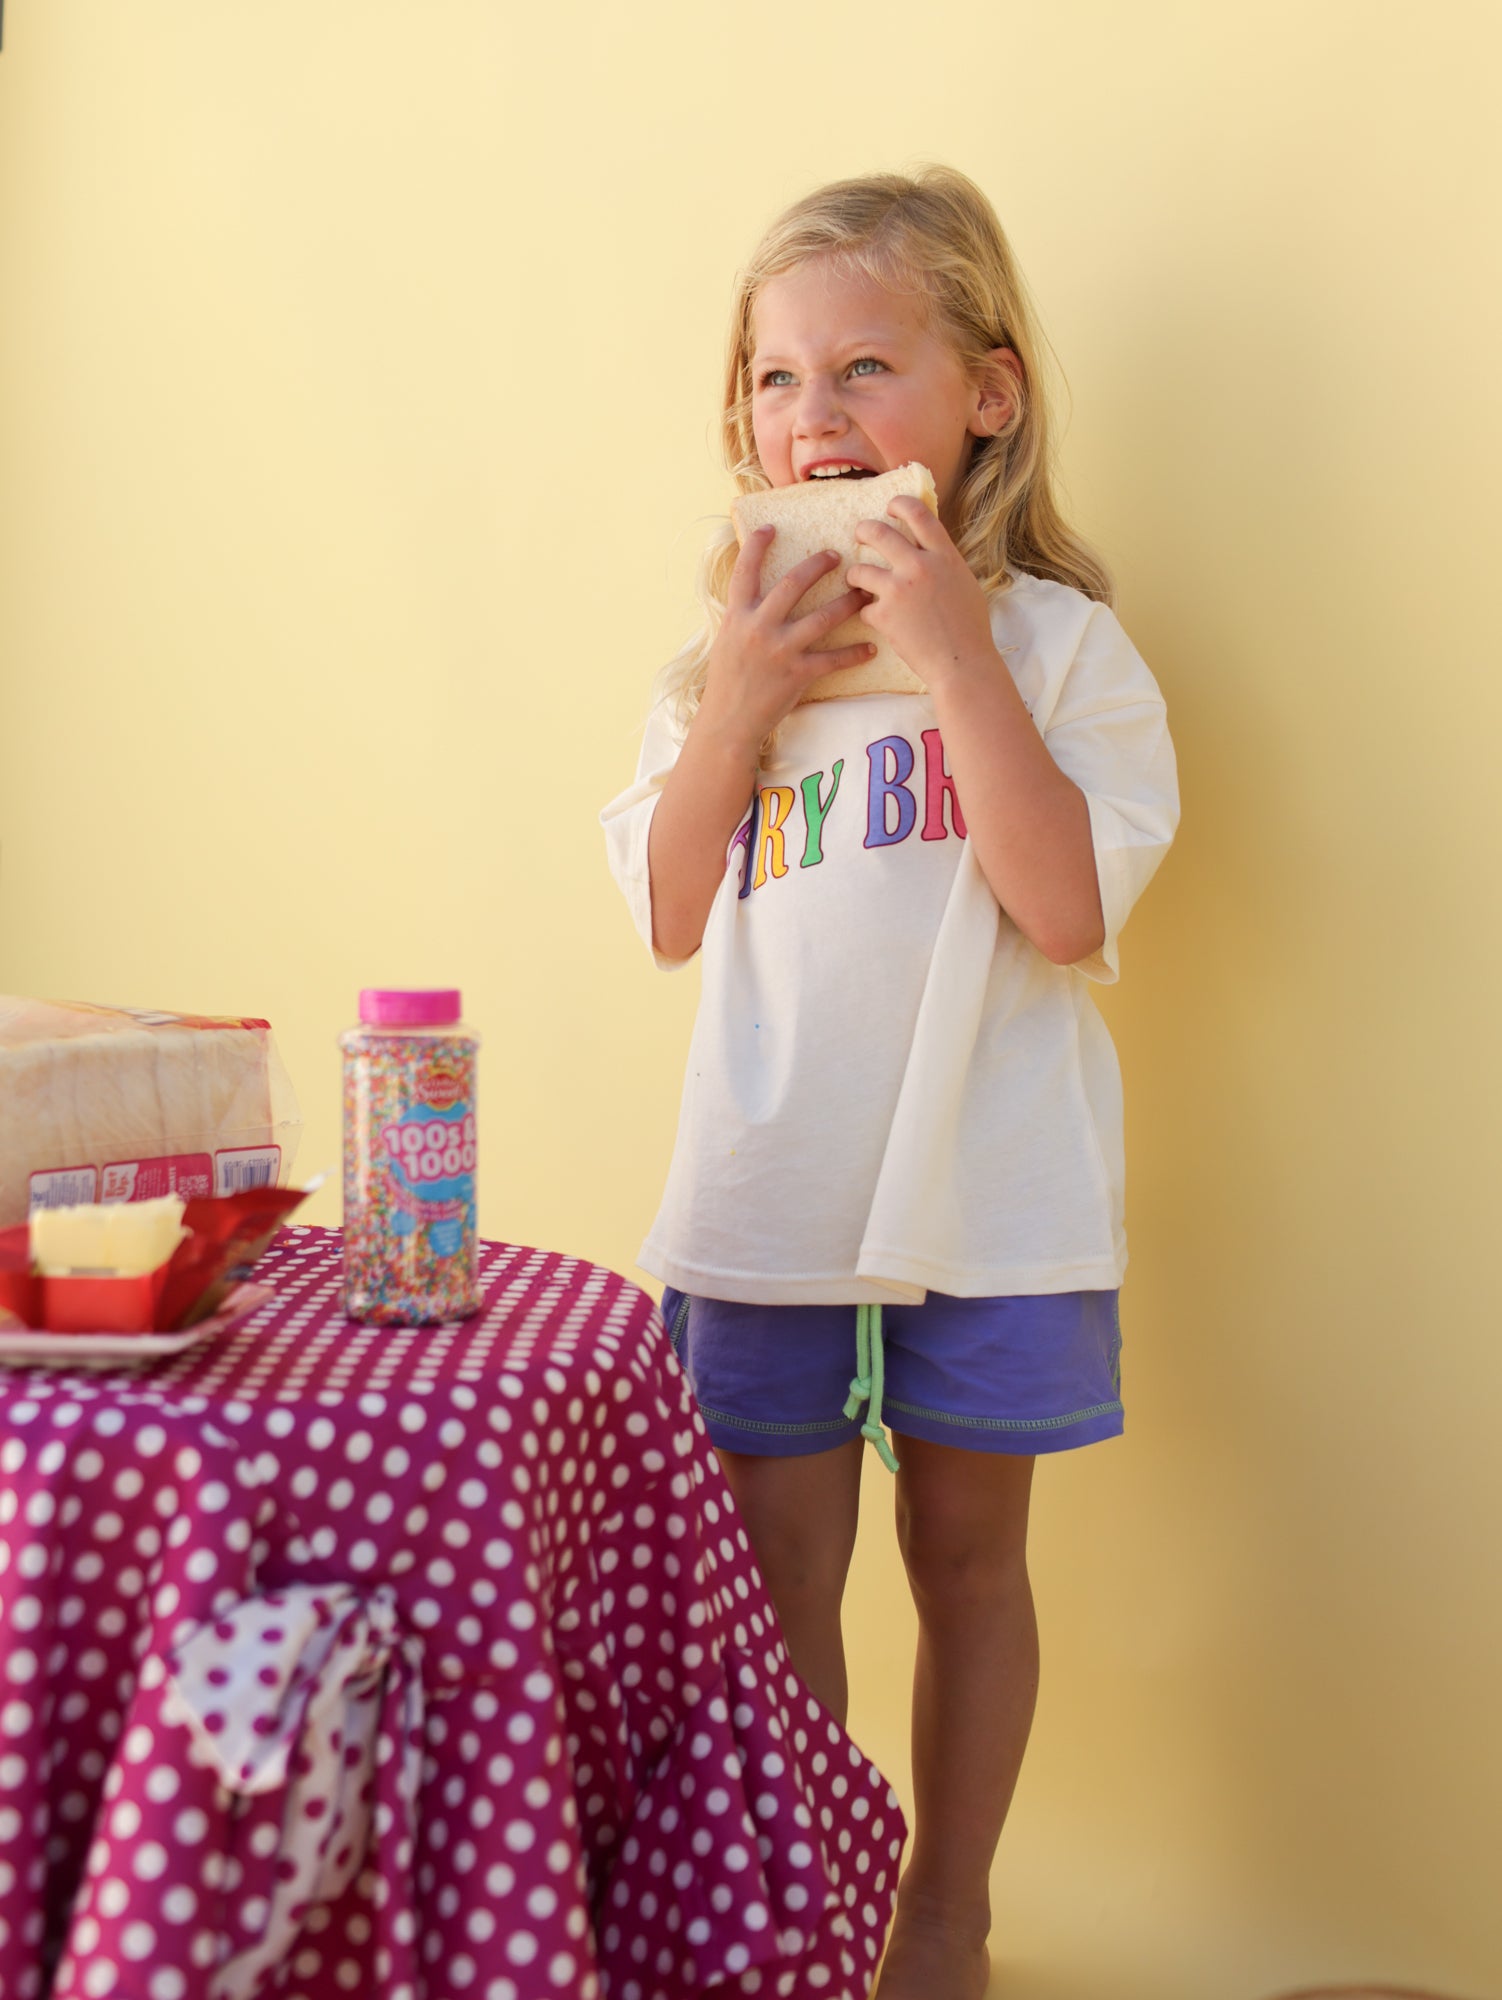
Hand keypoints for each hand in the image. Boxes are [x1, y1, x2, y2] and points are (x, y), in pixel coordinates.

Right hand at [696, 527, 874, 750]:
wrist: (728, 721)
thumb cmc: (727, 681)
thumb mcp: (727, 641)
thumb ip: (743, 616)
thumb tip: (755, 594)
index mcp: (738, 616)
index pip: (745, 572)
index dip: (756, 546)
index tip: (770, 528)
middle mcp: (758, 627)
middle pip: (792, 584)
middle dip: (818, 565)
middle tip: (837, 555)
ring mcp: (779, 650)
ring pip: (821, 618)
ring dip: (847, 604)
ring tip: (864, 594)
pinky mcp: (796, 674)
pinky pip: (832, 660)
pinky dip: (854, 654)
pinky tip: (871, 648)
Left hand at [847, 496, 998, 689]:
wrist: (962, 663)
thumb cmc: (970, 628)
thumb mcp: (965, 584)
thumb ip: (943, 564)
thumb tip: (928, 550)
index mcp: (944, 556)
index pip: (918, 514)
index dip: (900, 504)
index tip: (890, 506)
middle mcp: (920, 566)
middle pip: (879, 532)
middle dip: (864, 530)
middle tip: (860, 534)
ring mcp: (899, 589)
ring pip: (859, 569)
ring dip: (855, 576)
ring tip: (858, 583)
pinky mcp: (884, 615)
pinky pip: (863, 607)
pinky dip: (868, 614)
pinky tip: (879, 622)